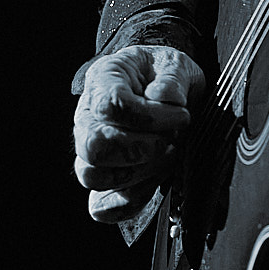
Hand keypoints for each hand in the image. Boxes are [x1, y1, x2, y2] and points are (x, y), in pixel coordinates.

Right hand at [72, 45, 205, 222]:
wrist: (168, 87)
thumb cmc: (167, 74)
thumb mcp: (177, 63)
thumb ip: (173, 78)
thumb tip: (164, 98)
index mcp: (104, 80)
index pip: (110, 106)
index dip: (149, 117)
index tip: (181, 116)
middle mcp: (87, 116)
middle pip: (95, 147)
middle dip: (143, 149)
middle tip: (172, 139)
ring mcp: (90, 150)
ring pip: (92, 176)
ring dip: (139, 173)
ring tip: (167, 156)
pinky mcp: (104, 180)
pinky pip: (99, 206)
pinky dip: (128, 203)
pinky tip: (153, 183)